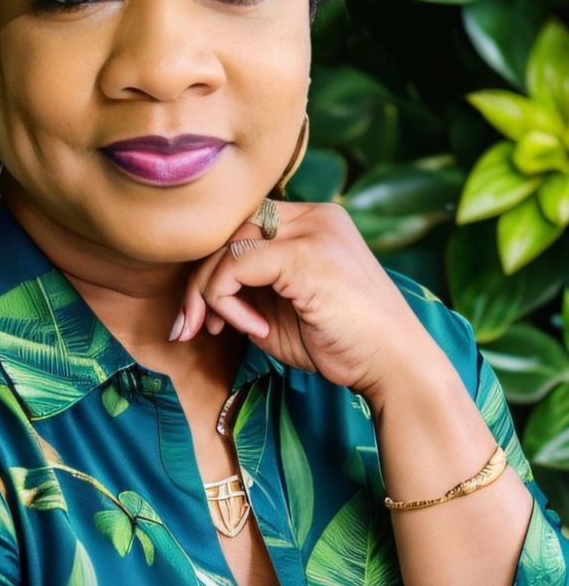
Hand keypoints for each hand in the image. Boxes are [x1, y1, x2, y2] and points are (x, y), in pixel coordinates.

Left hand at [171, 201, 437, 402]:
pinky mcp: (305, 254)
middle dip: (199, 280)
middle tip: (189, 326)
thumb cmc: (342, 344)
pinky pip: (236, 266)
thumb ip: (247, 288)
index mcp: (313, 221)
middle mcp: (314, 216)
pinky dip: (229, 300)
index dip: (214, 266)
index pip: (243, 226)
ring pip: (226, 245)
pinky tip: (255, 329)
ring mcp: (312, 230)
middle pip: (229, 230)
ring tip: (216, 329)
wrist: (397, 370)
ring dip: (207, 293)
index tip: (203, 313)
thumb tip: (198, 291)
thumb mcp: (282, 308)